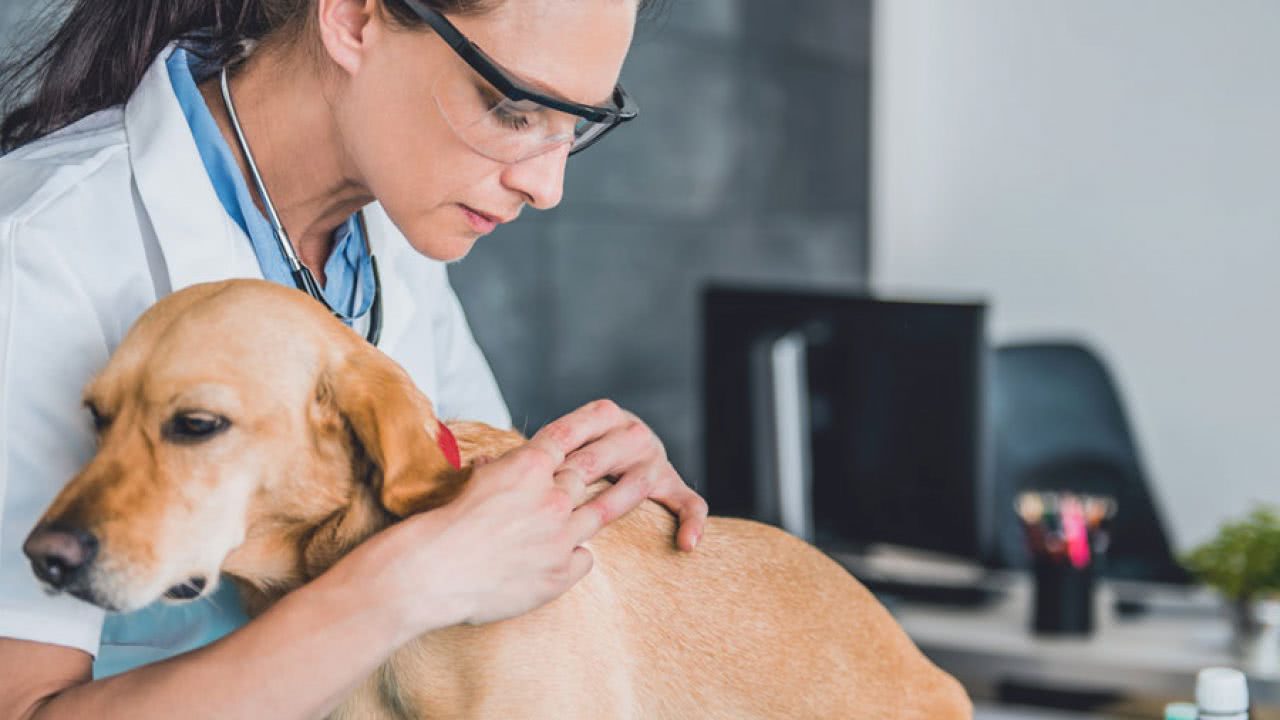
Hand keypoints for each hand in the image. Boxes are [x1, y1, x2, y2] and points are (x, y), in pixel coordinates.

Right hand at [340, 435, 606, 632]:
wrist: (433, 572)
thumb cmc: (444, 526)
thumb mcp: (471, 482)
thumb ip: (496, 470)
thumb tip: (496, 461)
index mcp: (529, 467)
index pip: (568, 436)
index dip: (590, 424)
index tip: (610, 414)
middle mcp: (553, 498)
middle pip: (582, 479)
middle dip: (573, 484)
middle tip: (565, 491)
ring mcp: (561, 536)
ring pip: (597, 515)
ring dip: (586, 515)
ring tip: (578, 519)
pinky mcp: (560, 573)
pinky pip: (585, 558)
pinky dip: (575, 557)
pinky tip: (558, 560)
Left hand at [537, 399, 708, 551]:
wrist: (619, 446)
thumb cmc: (574, 452)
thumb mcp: (550, 450)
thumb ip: (520, 456)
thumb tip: (480, 462)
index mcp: (599, 419)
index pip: (569, 434)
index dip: (546, 460)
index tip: (523, 486)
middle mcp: (631, 434)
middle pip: (601, 457)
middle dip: (575, 480)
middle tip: (551, 508)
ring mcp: (654, 459)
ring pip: (639, 480)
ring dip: (616, 500)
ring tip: (594, 525)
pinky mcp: (671, 482)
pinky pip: (687, 501)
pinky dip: (689, 521)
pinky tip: (685, 544)